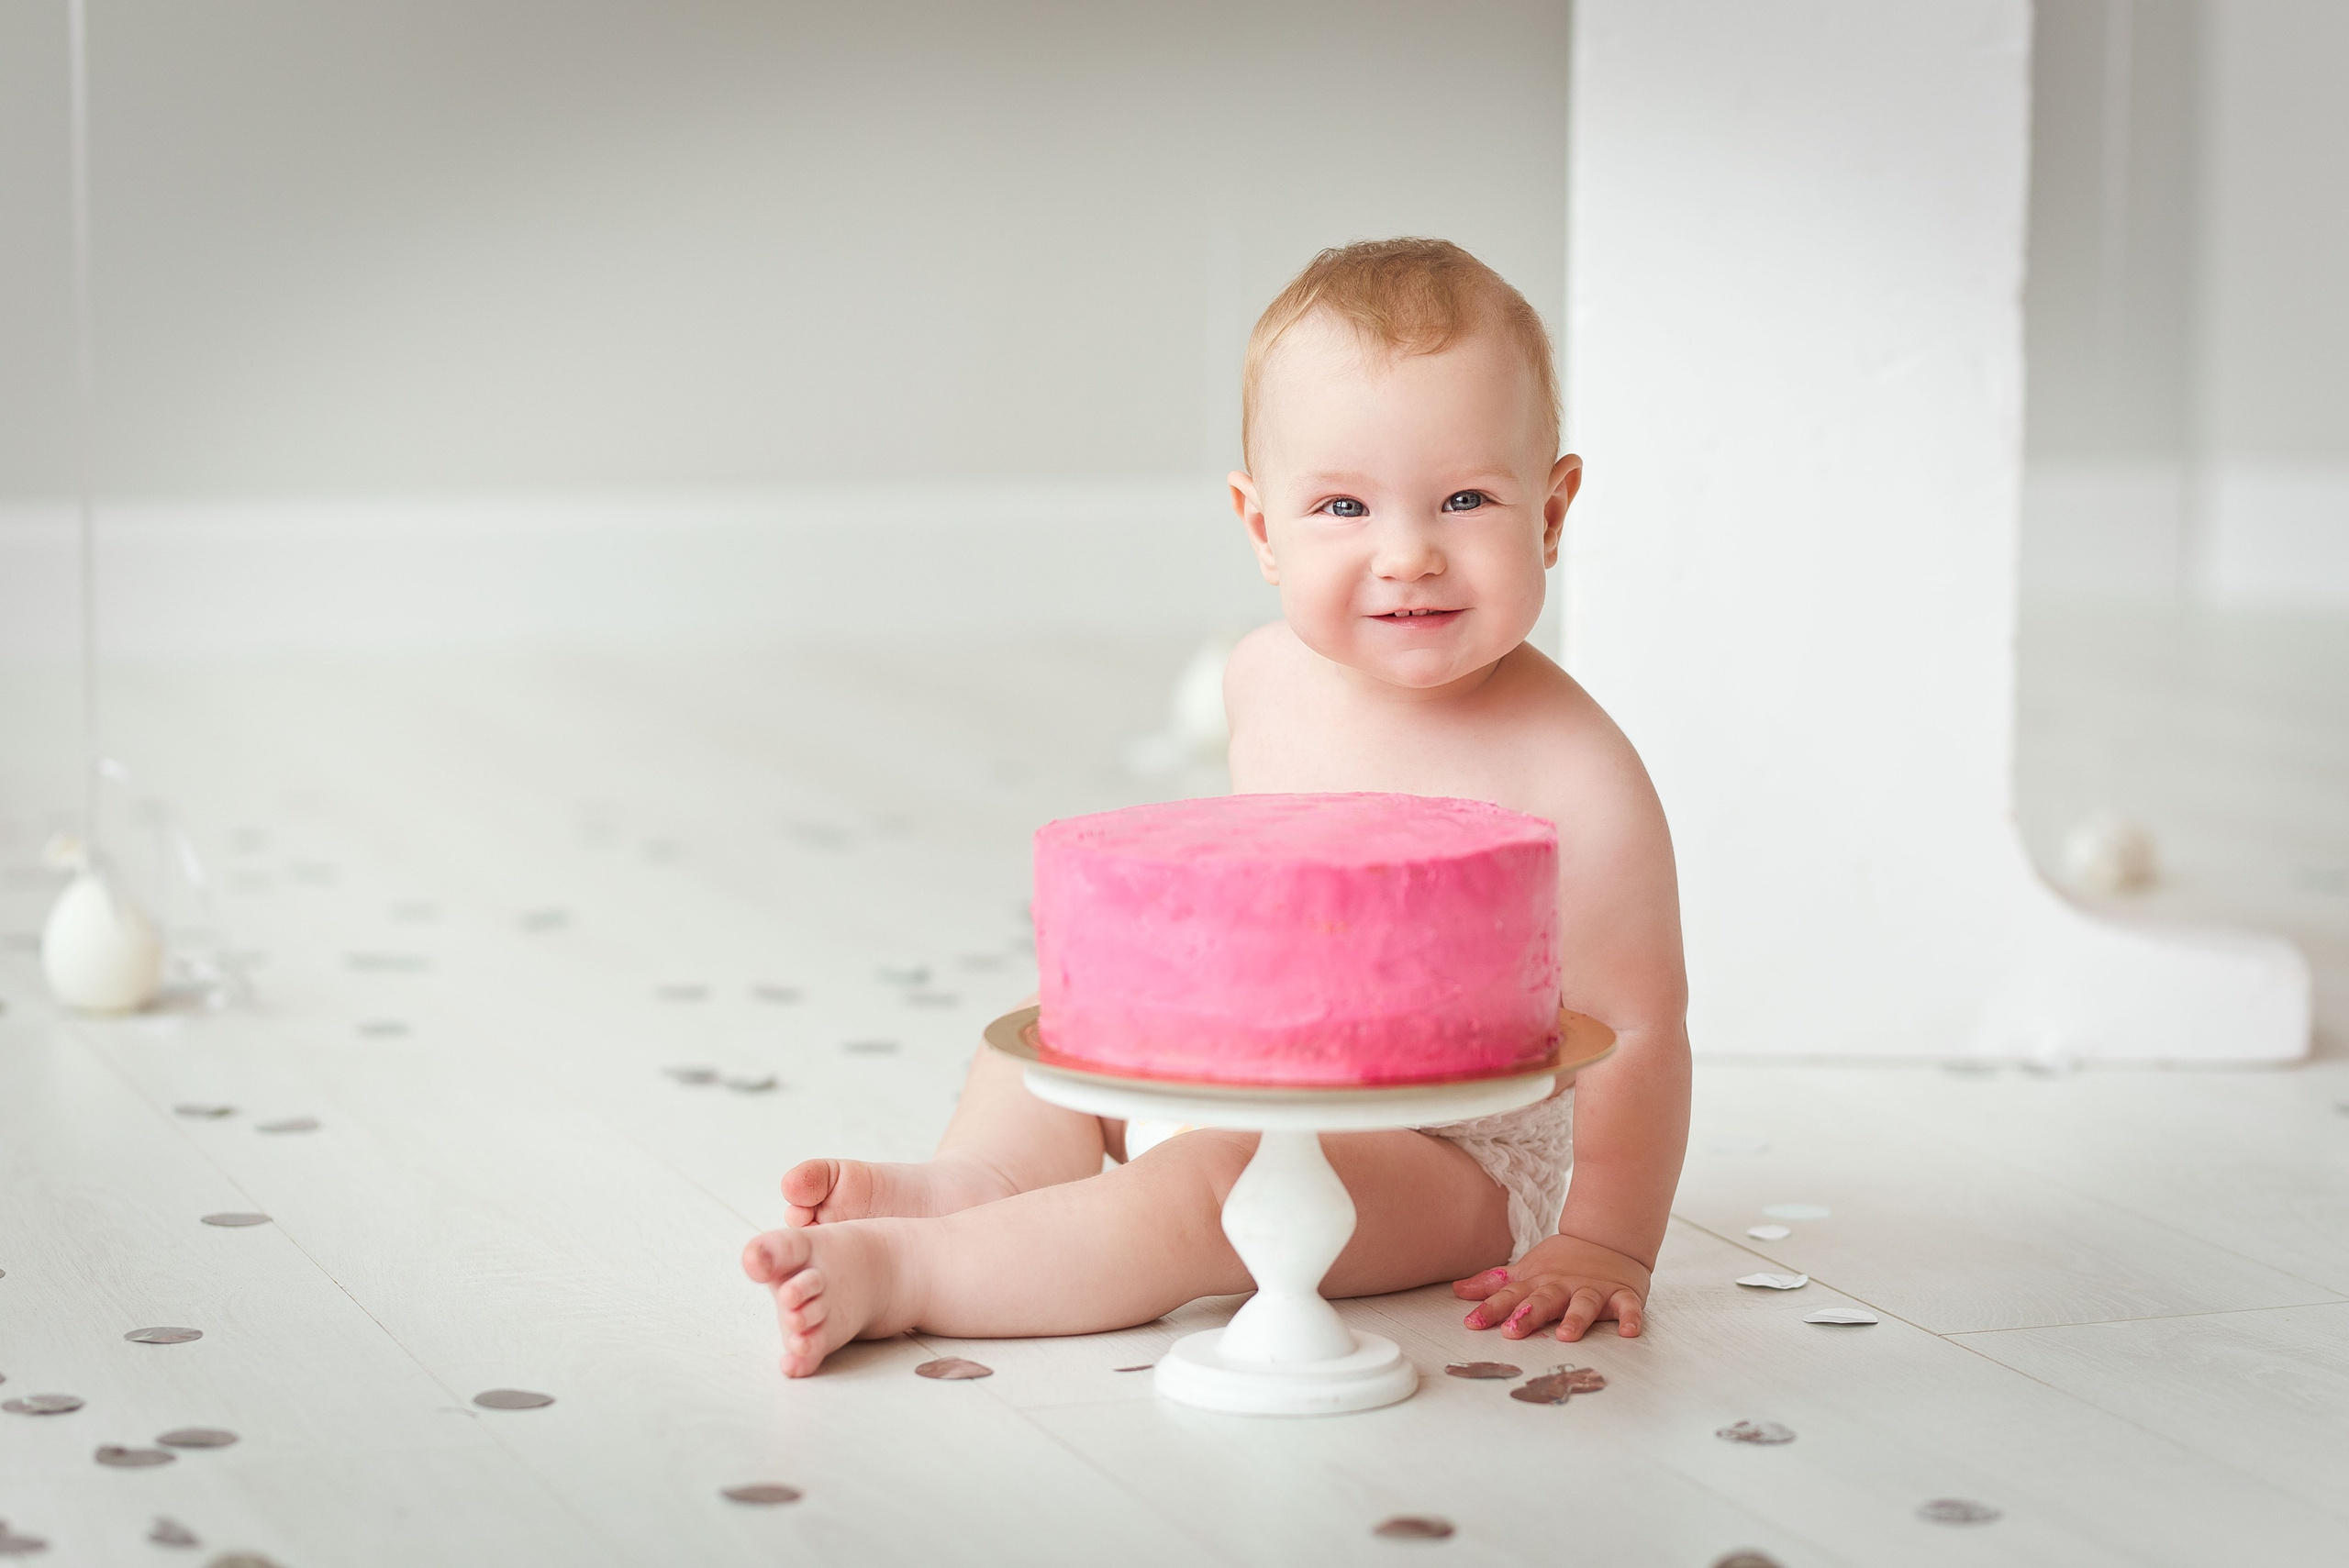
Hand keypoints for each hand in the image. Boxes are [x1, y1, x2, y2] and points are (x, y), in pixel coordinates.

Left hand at [1452, 1233, 1651, 1340]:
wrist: (1609, 1238)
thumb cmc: (1563, 1262)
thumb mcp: (1527, 1269)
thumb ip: (1495, 1284)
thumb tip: (1458, 1291)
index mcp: (1539, 1281)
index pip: (1510, 1296)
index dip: (1490, 1310)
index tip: (1471, 1324)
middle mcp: (1564, 1286)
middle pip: (1544, 1299)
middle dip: (1528, 1315)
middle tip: (1512, 1332)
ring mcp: (1594, 1289)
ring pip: (1584, 1304)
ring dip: (1576, 1319)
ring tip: (1566, 1336)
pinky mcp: (1622, 1294)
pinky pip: (1628, 1307)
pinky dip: (1631, 1318)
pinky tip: (1629, 1332)